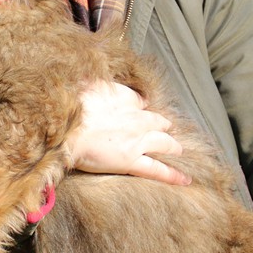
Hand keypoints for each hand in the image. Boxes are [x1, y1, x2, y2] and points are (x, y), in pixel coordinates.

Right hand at [65, 80, 190, 185]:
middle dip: (162, 125)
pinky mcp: (132, 161)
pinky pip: (158, 169)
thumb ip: (95, 82)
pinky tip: (185, 180)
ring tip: (178, 150)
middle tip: (166, 128)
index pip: (140, 101)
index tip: (141, 109)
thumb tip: (91, 72)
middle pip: (157, 121)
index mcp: (125, 98)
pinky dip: (173, 175)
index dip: (141, 107)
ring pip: (163, 143)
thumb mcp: (85, 84)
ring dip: (172, 146)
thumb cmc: (70, 107)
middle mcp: (136, 118)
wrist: (67, 130)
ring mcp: (137, 141)